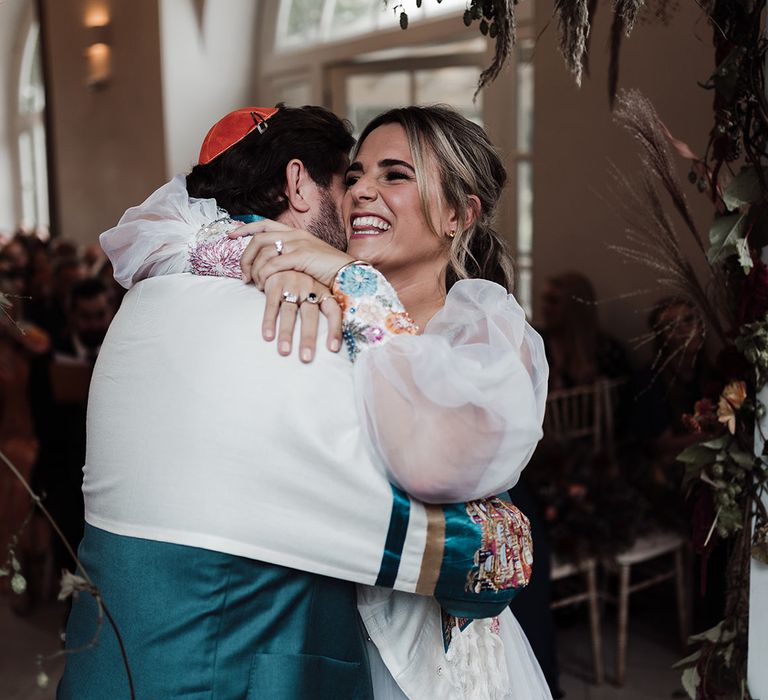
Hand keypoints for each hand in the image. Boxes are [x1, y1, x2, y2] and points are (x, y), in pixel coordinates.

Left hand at [229, 219, 353, 289]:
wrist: (351, 275)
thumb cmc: (331, 273)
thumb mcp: (309, 261)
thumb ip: (292, 259)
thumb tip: (274, 268)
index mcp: (297, 233)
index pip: (265, 224)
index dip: (246, 229)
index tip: (232, 236)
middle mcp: (296, 235)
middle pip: (259, 238)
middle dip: (246, 256)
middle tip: (243, 274)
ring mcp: (298, 244)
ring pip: (263, 252)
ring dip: (254, 269)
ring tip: (255, 284)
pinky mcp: (301, 256)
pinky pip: (273, 264)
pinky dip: (264, 275)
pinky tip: (265, 286)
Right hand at [262, 271, 341, 361]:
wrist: (285, 254)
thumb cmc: (306, 279)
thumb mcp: (320, 286)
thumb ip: (327, 305)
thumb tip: (336, 336)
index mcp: (323, 290)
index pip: (334, 311)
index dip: (335, 330)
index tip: (334, 349)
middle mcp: (309, 288)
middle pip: (310, 317)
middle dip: (308, 338)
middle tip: (306, 358)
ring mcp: (291, 285)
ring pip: (290, 313)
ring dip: (287, 333)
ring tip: (284, 352)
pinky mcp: (275, 284)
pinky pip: (272, 305)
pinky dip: (269, 321)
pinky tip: (267, 337)